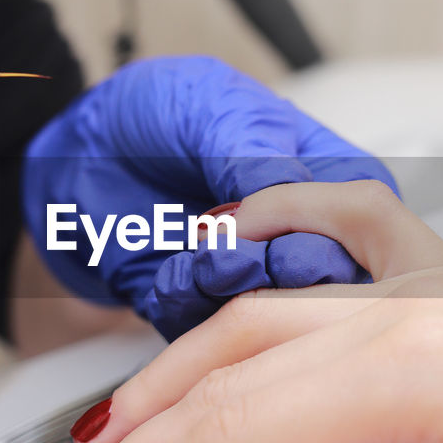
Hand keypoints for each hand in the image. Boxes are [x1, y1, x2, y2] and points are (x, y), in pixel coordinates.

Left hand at [22, 56, 395, 339]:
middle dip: (285, 271)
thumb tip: (289, 188)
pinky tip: (169, 273)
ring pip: (274, 317)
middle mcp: (304, 237)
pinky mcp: (205, 316)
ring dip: (233, 289)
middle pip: (332, 282)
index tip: (269, 213)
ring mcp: (256, 282)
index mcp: (328, 177)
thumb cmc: (156, 114)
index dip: (324, 226)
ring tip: (200, 258)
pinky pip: (211, 334)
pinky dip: (189, 303)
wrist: (79, 153)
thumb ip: (251, 148)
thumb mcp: (210, 107)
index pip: (363, 219)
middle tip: (235, 249)